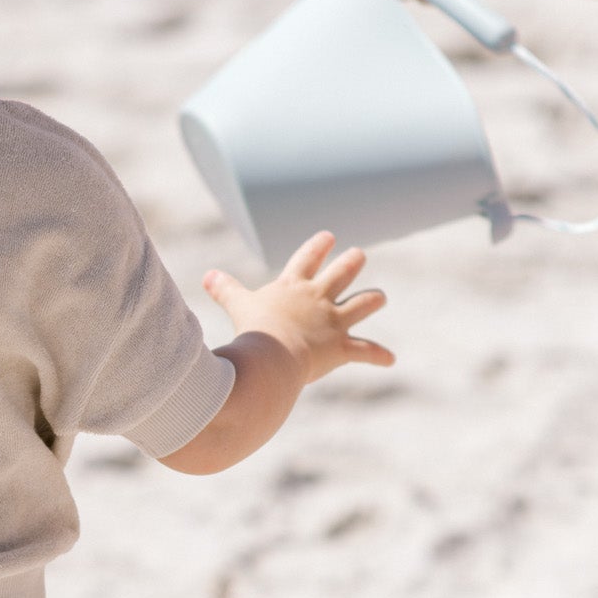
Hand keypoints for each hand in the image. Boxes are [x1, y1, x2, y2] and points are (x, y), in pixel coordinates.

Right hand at [203, 230, 391, 384]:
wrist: (272, 356)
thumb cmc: (254, 330)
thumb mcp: (238, 305)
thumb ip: (225, 289)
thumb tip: (207, 275)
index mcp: (293, 286)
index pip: (308, 258)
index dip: (318, 246)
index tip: (329, 237)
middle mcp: (318, 299)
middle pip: (341, 274)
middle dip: (351, 262)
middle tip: (359, 254)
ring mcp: (333, 321)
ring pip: (362, 304)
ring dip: (372, 300)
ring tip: (380, 297)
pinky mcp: (341, 347)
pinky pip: (365, 351)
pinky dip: (378, 355)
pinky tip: (390, 360)